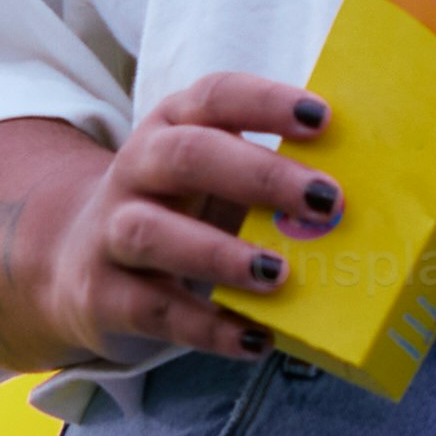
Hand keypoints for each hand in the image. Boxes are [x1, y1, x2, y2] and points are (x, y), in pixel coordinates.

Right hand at [0, 80, 349, 369]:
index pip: (215, 96)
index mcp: (172, 125)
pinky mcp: (102, 293)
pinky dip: (206, 327)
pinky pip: (152, 310)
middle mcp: (137, 168)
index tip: (323, 119)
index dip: (266, 103)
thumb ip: (268, 176)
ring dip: (219, 253)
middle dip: (258, 175)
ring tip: (280, 273)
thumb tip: (360, 200)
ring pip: (152, 232)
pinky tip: (254, 340)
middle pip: (186, 156)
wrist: (76, 260)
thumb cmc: (177, 210)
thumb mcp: (213, 178)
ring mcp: (111, 231)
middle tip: (325, 202)